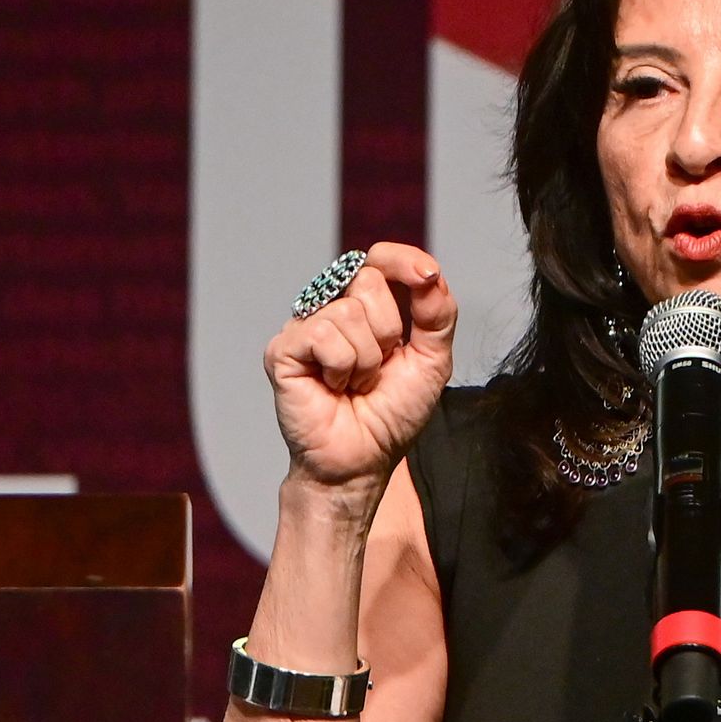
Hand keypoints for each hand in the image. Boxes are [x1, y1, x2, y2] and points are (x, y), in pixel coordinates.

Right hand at [265, 242, 456, 501]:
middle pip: (368, 280)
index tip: (427, 277)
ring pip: (348, 312)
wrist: (362, 461)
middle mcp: (332, 309)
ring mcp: (305, 327)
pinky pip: (323, 335)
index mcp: (367, 307)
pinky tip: (333, 387)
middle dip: (389, 331)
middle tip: (378, 368)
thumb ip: (437, 314)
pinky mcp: (283, 350)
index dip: (403, 261)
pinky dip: (341, 367)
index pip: (381, 260)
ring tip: (355, 384)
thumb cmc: (391, 415)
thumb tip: (430, 272)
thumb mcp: (431, 360)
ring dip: (366, 360)